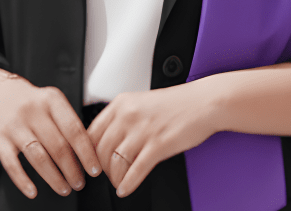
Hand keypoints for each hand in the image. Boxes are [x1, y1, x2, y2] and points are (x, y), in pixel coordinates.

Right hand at [0, 78, 102, 199]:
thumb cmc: (32, 102)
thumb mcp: (51, 101)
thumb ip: (67, 121)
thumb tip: (87, 152)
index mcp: (52, 99)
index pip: (74, 129)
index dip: (86, 152)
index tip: (94, 169)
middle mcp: (33, 110)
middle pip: (58, 146)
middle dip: (72, 169)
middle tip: (80, 183)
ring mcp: (14, 125)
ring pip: (38, 157)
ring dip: (54, 177)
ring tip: (64, 189)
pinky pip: (11, 164)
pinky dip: (23, 181)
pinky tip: (33, 192)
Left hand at [86, 80, 217, 197]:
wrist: (203, 102)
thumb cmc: (175, 104)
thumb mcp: (140, 103)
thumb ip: (121, 118)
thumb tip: (102, 140)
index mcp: (121, 103)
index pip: (91, 132)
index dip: (87, 153)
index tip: (88, 164)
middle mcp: (129, 115)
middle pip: (101, 151)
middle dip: (100, 169)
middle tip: (104, 177)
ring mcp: (143, 130)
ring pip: (116, 163)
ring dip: (114, 178)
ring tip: (118, 182)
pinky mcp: (159, 145)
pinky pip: (136, 170)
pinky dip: (128, 183)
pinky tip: (126, 189)